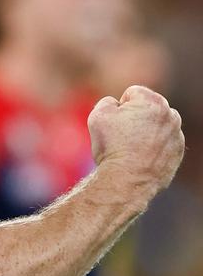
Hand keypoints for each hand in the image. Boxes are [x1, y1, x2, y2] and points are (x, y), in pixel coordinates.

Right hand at [89, 85, 184, 200]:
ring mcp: (176, 134)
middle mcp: (170, 114)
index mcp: (152, 101)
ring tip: (132, 149)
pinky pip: (164, 143)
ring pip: (157, 125)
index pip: (131, 94)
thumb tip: (116, 104)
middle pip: (147, 109)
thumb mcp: (98, 116)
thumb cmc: (112, 147)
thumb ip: (108, 102)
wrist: (127, 181)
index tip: (115, 125)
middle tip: (123, 137)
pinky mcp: (178, 151)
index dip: (118, 108)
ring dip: (147, 131)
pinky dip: (154, 147)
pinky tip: (141, 158)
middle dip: (136, 118)